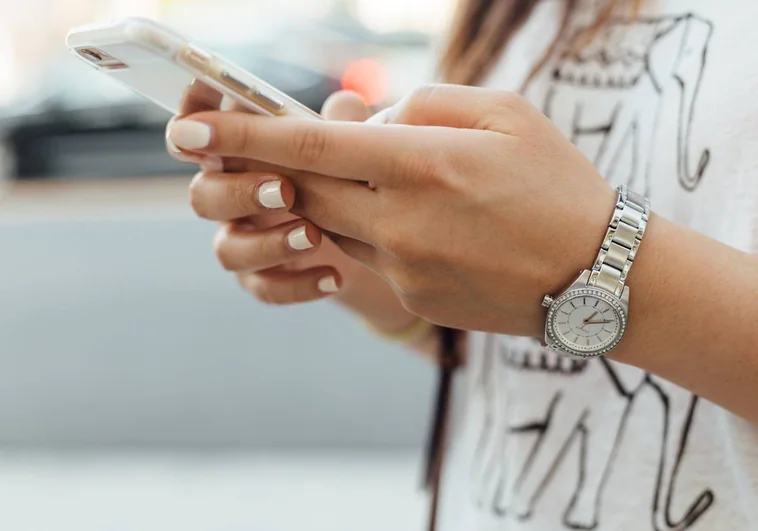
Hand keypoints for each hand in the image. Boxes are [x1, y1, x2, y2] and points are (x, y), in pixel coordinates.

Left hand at [167, 84, 616, 336]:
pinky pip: (369, 255)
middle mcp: (400, 220)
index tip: (188, 131)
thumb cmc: (558, 184)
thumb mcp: (505, 113)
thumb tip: (367, 119)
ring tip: (394, 182)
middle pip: (305, 188)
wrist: (598, 277)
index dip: (242, 135)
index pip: (309, 145)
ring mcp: (403, 267)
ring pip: (334, 223)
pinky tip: (428, 224)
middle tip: (274, 149)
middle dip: (280, 167)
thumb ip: (424, 104)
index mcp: (423, 163)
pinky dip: (376, 229)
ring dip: (338, 197)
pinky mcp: (411, 296)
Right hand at [167, 91, 368, 303]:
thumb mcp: (349, 147)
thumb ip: (342, 126)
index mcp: (240, 152)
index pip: (199, 131)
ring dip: (267, 243)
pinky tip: (334, 276)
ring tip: (314, 236)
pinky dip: (297, 284)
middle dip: (239, 192)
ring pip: (227, 249)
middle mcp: (231, 195)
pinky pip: (263, 287)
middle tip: (285, 190)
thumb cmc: (346, 176)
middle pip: (203, 195)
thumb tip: (346, 104)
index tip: (204, 114)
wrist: (371, 241)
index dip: (192, 119)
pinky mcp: (262, 277)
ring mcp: (243, 239)